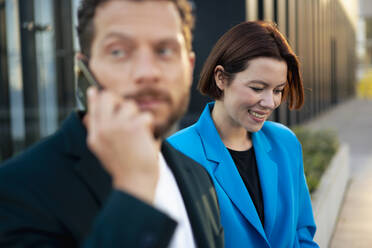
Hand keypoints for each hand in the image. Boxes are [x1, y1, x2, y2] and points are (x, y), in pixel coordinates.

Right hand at [86, 87, 158, 203]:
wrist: (135, 183)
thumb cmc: (125, 168)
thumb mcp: (105, 150)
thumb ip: (101, 131)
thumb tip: (93, 115)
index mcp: (95, 136)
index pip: (92, 109)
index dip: (94, 98)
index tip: (94, 90)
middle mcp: (103, 129)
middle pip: (108, 97)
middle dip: (120, 101)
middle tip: (129, 113)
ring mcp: (117, 126)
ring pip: (129, 105)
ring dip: (138, 117)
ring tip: (138, 135)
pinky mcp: (133, 126)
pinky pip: (145, 116)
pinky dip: (149, 127)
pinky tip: (145, 140)